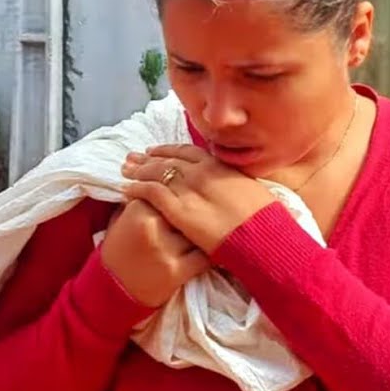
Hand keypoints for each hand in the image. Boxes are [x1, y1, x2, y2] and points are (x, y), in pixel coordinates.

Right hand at [99, 198, 209, 307]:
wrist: (112, 290)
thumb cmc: (117, 251)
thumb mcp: (119, 219)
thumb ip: (138, 200)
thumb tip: (159, 183)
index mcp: (137, 209)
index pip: (169, 192)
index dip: (179, 197)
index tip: (184, 201)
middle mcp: (151, 225)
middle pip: (185, 210)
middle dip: (193, 214)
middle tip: (202, 215)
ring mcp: (165, 248)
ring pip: (197, 232)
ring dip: (204, 233)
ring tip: (209, 233)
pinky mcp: (176, 271)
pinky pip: (204, 257)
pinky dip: (210, 255)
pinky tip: (210, 252)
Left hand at [121, 144, 277, 253]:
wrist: (263, 239)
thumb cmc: (265, 220)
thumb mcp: (254, 191)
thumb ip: (235, 183)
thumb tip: (234, 183)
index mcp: (220, 166)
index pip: (186, 152)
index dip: (167, 151)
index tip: (154, 151)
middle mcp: (201, 172)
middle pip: (166, 160)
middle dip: (147, 159)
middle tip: (132, 158)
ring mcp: (189, 189)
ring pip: (155, 173)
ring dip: (137, 170)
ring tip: (124, 170)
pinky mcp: (178, 209)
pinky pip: (151, 193)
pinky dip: (136, 188)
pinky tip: (126, 189)